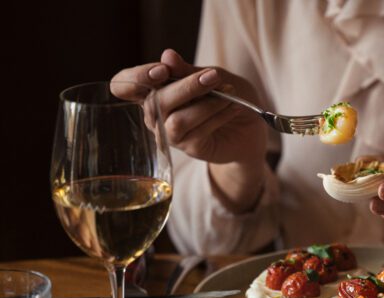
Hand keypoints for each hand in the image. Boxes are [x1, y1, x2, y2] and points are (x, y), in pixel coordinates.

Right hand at [112, 49, 264, 164]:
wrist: (250, 125)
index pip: (123, 85)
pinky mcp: (190, 148)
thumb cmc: (226, 95)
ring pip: (176, 120)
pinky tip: (233, 107)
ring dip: (205, 104)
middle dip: (185, 86)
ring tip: (228, 93)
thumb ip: (187, 70)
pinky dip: (218, 116)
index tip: (161, 70)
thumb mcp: (210, 75)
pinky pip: (198, 132)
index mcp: (153, 90)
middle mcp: (155, 114)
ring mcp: (170, 134)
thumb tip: (167, 55)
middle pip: (155, 101)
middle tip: (213, 76)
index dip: (136, 77)